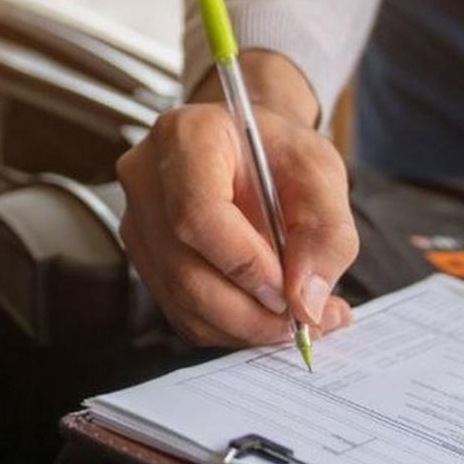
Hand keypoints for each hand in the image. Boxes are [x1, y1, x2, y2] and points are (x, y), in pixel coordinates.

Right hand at [116, 52, 357, 345]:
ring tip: (295, 321)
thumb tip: (306, 302)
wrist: (249, 147)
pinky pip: (179, 309)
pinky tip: (263, 315)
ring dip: (242, 326)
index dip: (244, 264)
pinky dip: (227, 326)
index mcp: (187, 138)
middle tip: (303, 322)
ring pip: (180, 298)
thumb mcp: (321, 173)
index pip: (197, 213)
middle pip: (183, 268)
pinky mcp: (144, 256)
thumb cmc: (279, 151)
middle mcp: (147, 178)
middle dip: (248, 311)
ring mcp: (137, 220)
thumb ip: (326, 233)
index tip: (291, 294)